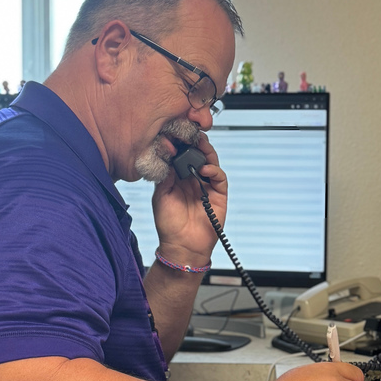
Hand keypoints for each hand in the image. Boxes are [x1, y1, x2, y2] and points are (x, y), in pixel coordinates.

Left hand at [151, 134, 226, 266]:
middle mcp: (194, 180)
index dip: (183, 145)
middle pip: (199, 155)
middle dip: (196, 143)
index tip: (178, 134)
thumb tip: (168, 156)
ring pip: (211, 162)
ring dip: (207, 152)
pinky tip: (206, 169)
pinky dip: (214, 171)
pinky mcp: (218, 195)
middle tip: (192, 134)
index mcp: (179, 179)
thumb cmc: (169, 225)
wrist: (181, 246)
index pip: (184, 156)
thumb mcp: (161, 196)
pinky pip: (220, 178)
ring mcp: (207, 186)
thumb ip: (165, 176)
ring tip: (201, 145)